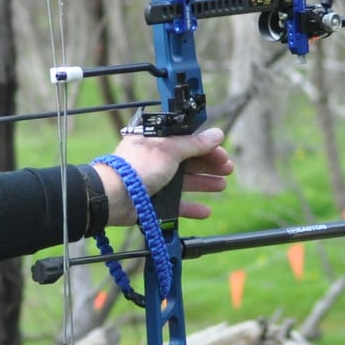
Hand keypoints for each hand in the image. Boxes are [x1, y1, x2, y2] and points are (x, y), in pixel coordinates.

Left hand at [95, 127, 233, 223]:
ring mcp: (154, 180)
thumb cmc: (139, 167)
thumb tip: (217, 134)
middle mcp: (155, 159)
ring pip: (184, 181)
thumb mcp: (171, 149)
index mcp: (157, 141)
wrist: (115, 196)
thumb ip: (195, 144)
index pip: (186, 140)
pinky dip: (191, 206)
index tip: (222, 151)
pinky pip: (176, 203)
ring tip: (222, 185)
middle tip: (228, 169)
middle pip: (188, 161)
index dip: (205, 146)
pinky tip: (205, 211)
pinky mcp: (153, 200)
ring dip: (204, 183)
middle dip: (209, 164)